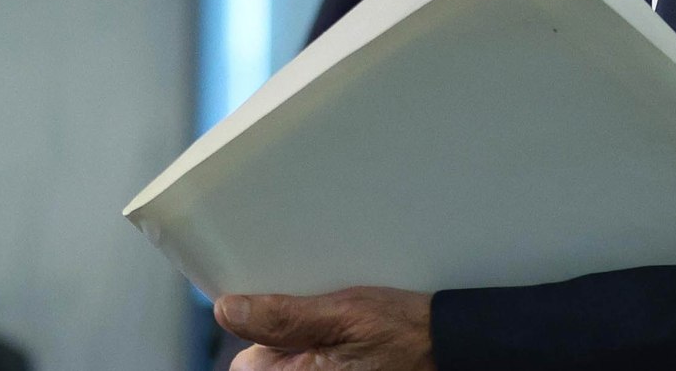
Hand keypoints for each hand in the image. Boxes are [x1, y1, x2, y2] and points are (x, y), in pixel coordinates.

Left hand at [216, 287, 434, 370]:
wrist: (447, 345)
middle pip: (266, 364)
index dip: (260, 332)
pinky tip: (346, 340)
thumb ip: (282, 317)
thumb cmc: (401, 330)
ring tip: (338, 328)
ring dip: (305, 343)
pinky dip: (320, 351)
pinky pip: (312, 364)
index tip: (285, 310)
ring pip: (291, 362)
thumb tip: (228, 310)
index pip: (244, 364)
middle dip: (285, 338)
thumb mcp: (341, 312)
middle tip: (321, 316)